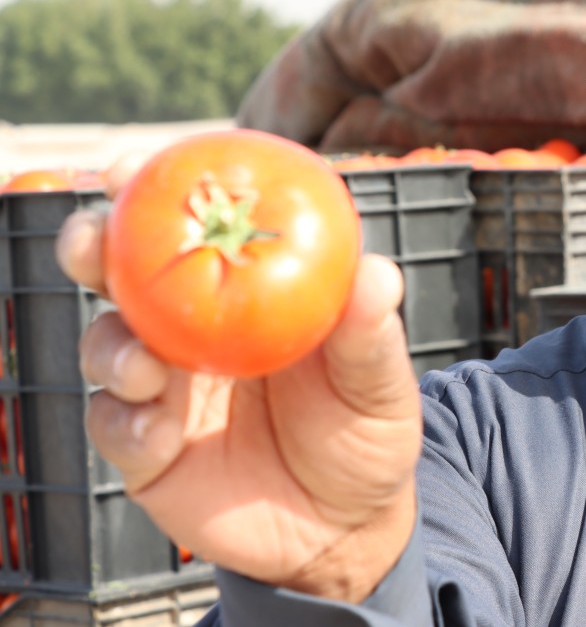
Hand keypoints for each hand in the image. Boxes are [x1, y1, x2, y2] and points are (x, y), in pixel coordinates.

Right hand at [59, 162, 422, 602]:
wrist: (346, 528)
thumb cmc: (367, 431)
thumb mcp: (381, 384)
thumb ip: (371, 334)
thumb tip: (377, 274)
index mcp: (249, 290)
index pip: (197, 225)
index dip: (158, 190)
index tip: (132, 165)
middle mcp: (194, 328)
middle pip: (124, 272)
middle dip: (95, 247)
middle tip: (95, 244)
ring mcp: (165, 387)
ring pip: (107, 343)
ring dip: (112, 344)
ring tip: (147, 366)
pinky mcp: (146, 450)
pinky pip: (113, 425)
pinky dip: (124, 421)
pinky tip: (157, 431)